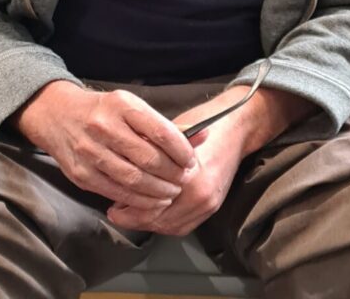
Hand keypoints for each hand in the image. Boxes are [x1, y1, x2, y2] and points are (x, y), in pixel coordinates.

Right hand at [11, 80, 195, 209]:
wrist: (59, 115)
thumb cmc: (104, 111)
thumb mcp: (131, 107)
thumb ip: (162, 125)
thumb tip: (202, 135)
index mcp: (122, 105)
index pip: (161, 131)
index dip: (181, 150)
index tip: (192, 160)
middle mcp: (105, 126)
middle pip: (149, 159)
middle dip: (172, 174)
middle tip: (184, 180)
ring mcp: (91, 151)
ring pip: (134, 179)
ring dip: (159, 191)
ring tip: (171, 192)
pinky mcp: (82, 174)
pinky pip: (117, 192)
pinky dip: (139, 201)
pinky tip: (151, 201)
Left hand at [106, 83, 317, 235]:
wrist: (238, 126)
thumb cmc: (204, 122)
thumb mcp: (170, 133)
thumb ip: (149, 151)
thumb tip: (120, 163)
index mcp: (189, 177)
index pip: (151, 204)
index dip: (129, 206)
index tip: (112, 204)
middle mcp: (200, 196)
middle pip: (159, 220)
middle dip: (135, 218)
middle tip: (115, 212)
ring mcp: (208, 204)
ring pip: (170, 226)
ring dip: (149, 223)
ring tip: (129, 214)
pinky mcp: (212, 206)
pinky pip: (183, 225)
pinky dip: (165, 222)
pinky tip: (151, 215)